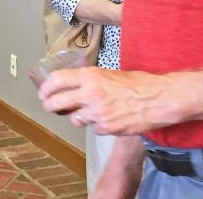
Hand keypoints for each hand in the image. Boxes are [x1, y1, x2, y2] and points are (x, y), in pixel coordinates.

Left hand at [39, 67, 185, 135]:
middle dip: (50, 106)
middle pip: (56, 103)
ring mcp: (97, 113)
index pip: (56, 81)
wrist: (158, 99)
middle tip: (51, 107)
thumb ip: (90, 79)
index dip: (45, 89)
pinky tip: (107, 118)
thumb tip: (74, 84)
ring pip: (74, 119)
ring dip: (77, 117)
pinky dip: (97, 125)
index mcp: (90, 76)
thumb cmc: (138, 83)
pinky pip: (93, 128)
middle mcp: (90, 94)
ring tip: (89, 112)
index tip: (44, 93)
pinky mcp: (106, 128)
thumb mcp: (109, 73)